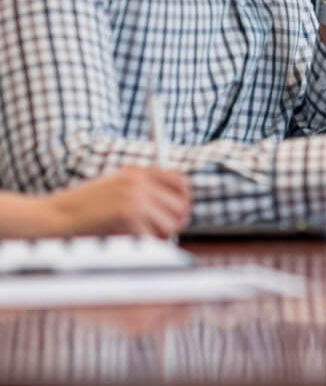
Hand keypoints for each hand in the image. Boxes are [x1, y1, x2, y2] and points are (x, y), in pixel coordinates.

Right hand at [46, 167, 190, 237]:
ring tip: (138, 240)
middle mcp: (139, 182)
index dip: (182, 199)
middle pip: (180, 205)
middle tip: (160, 234)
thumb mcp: (112, 188)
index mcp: (136, 172)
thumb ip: (141, 191)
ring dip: (158, 237)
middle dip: (173, 222)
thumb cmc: (77, 209)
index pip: (178, 180)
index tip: (177, 214)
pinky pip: (152, 238)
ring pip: (170, 224)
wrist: (49, 218)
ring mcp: (135, 198)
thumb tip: (175, 208)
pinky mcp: (128, 217)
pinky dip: (142, 247)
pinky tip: (125, 244)